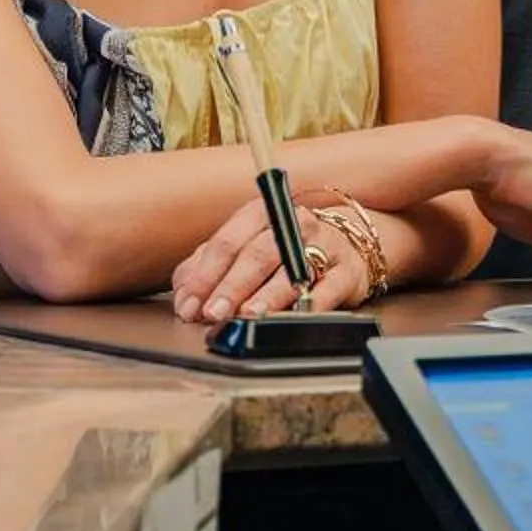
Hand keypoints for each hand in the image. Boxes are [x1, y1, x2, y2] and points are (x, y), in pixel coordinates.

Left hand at [170, 192, 372, 323]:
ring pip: (293, 269)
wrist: (344, 247)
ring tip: (249, 314)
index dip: (205, 275)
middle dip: (232, 286)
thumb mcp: (242, 250)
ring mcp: (323, 245)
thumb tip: (184, 295)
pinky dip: (312, 303)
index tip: (190, 304)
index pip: (227, 242)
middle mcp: (293, 224)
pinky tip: (294, 315)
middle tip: (213, 312)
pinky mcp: (347, 270)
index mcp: (261, 214)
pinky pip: (330, 287)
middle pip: (258, 254)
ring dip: (268, 295)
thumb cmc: (284, 250)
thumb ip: (207, 268)